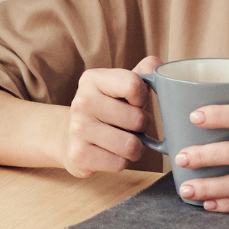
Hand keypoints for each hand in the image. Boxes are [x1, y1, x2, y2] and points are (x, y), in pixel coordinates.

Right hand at [63, 57, 158, 175]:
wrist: (69, 136)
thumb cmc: (106, 109)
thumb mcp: (120, 85)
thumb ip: (143, 73)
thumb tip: (159, 65)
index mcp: (93, 79)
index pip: (134, 85)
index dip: (143, 98)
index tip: (137, 102)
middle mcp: (81, 102)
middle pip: (138, 119)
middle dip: (142, 126)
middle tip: (131, 126)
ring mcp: (77, 129)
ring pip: (131, 145)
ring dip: (135, 148)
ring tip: (124, 140)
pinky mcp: (79, 155)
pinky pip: (120, 163)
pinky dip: (122, 161)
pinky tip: (110, 153)